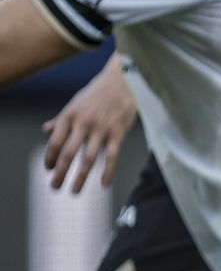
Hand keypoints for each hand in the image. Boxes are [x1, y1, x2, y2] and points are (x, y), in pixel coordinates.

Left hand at [43, 63, 138, 192]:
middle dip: (60, 173)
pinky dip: (107, 171)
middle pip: (68, 153)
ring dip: (80, 177)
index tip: (49, 169)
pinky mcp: (118, 132)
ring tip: (74, 191)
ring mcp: (101, 128)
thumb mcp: (75, 103)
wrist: (124, 80)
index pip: (55, 142)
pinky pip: (112, 156)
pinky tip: (103, 183)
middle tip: (54, 187)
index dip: (50, 158)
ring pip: (88, 158)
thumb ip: (61, 119)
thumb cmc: (98, 92)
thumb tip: (46, 130)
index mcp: (70, 115)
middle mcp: (83, 123)